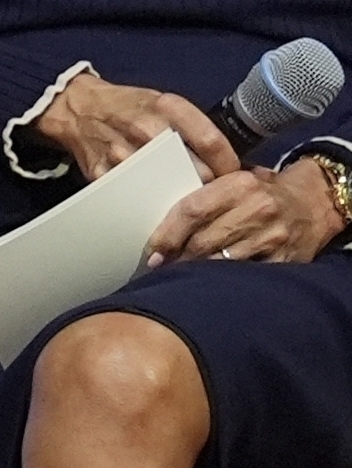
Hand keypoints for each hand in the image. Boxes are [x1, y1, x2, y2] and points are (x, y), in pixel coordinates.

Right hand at [35, 71, 234, 183]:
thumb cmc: (127, 106)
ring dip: (182, 197)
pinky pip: (137, 196)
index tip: (236, 176)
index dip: (229, 164)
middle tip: (215, 192)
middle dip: (209, 184)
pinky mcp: (105, 173)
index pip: (210, 141)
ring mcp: (123, 153)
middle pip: (194, 171)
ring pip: (169, 189)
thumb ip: (191, 124)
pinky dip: (151, 203)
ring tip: (186, 198)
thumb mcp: (162, 102)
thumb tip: (226, 155)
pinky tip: (157, 200)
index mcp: (165, 107)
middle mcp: (145, 129)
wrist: (78, 109)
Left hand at [153, 149, 349, 265]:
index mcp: (239, 184)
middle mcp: (258, 208)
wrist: (314, 202)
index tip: (152, 252)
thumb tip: (154, 223)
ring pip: (222, 262)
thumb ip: (202, 197)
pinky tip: (213, 284)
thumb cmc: (261, 193)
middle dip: (178, 258)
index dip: (167, 234)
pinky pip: (247, 275)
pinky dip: (226, 282)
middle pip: (203, 240)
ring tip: (182, 276)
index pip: (192, 210)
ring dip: (197, 272)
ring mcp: (273, 236)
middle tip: (161, 267)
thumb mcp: (235, 182)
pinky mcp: (285, 259)